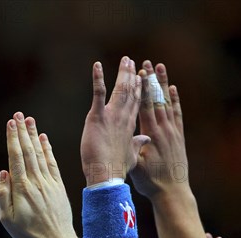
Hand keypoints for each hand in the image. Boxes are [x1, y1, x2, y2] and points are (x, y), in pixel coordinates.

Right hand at [0, 112, 75, 237]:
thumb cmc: (28, 234)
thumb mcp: (7, 219)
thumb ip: (3, 195)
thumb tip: (3, 172)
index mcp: (21, 188)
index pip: (16, 157)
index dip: (13, 139)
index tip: (10, 124)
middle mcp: (36, 181)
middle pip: (28, 151)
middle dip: (22, 132)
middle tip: (18, 115)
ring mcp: (49, 183)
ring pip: (40, 154)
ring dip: (34, 136)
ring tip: (29, 120)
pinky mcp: (58, 186)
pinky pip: (52, 163)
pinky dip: (48, 149)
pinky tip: (44, 139)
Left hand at [81, 56, 149, 185]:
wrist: (107, 174)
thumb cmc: (117, 168)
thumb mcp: (131, 154)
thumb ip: (137, 143)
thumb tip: (144, 138)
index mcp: (130, 125)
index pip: (137, 103)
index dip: (140, 89)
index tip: (142, 77)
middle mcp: (123, 117)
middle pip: (131, 92)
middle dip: (132, 76)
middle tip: (132, 61)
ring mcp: (112, 115)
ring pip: (120, 89)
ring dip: (122, 74)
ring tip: (125, 60)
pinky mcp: (98, 116)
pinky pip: (98, 93)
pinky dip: (98, 78)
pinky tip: (96, 65)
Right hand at [130, 61, 190, 199]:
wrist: (173, 192)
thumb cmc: (151, 181)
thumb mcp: (137, 166)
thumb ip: (134, 149)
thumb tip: (130, 137)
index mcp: (151, 134)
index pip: (146, 107)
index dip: (143, 89)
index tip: (140, 74)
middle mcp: (163, 130)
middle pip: (157, 100)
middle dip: (151, 81)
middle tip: (148, 63)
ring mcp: (173, 132)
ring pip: (167, 103)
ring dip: (163, 84)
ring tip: (160, 68)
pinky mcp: (178, 136)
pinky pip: (177, 113)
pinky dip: (174, 100)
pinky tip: (172, 89)